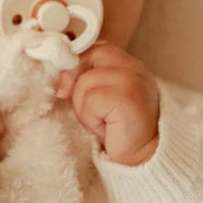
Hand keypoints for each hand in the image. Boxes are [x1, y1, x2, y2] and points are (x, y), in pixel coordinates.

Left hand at [56, 41, 160, 166]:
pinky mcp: (126, 97)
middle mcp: (132, 66)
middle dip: (75, 86)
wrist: (143, 155)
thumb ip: (87, 80)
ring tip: (102, 121)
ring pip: (84, 84)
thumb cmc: (119, 128)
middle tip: (87, 110)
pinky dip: (91, 119)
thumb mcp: (101, 97)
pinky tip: (106, 127)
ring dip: (84, 109)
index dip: (74, 66)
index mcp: (127, 64)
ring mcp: (131, 79)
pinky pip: (90, 102)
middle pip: (84, 59)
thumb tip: (60, 76)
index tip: (66, 88)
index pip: (92, 48)